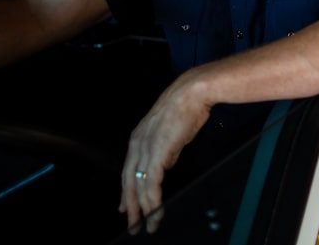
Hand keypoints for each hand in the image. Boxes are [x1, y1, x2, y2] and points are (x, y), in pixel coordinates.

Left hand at [118, 75, 211, 233]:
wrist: (192, 94)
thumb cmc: (185, 107)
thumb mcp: (171, 130)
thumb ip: (165, 148)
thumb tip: (166, 162)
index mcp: (139, 137)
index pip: (128, 170)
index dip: (126, 190)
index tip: (126, 206)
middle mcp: (138, 144)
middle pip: (129, 182)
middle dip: (132, 205)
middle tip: (133, 224)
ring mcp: (145, 149)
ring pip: (139, 187)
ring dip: (144, 209)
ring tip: (148, 224)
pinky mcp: (157, 154)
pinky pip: (151, 184)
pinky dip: (153, 201)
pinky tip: (156, 211)